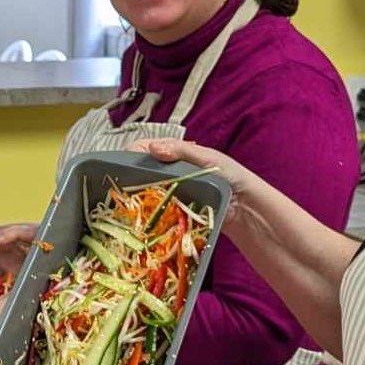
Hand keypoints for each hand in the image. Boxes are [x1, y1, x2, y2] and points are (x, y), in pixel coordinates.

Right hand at [127, 139, 259, 232]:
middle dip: (129, 176)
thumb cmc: (231, 176)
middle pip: (142, 171)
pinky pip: (157, 210)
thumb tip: (152, 148)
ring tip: (124, 200)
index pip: (147, 149)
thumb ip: (181, 152)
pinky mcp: (175, 211)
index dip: (132, 153)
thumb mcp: (208, 158)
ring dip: (136, 196)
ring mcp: (172, 192)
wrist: (246, 207)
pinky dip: (148, 212)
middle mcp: (170, 173)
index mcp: (176, 155)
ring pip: (146, 191)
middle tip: (118, 183)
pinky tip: (140, 215)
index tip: (121, 161)